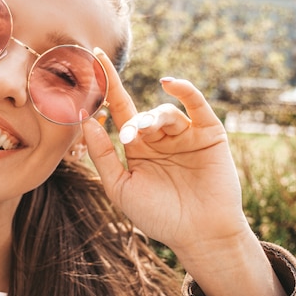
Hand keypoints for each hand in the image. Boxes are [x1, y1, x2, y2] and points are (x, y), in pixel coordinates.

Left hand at [82, 49, 286, 295]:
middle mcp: (160, 138)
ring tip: (146, 137)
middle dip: (132, 122)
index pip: (119, 109)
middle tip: (129, 139)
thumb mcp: (120, 187)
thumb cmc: (158, 216)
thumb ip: (102, 155)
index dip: (106, 86)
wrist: (199, 235)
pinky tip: (169, 84)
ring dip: (153, 120)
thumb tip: (86, 121)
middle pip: (140, 113)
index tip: (93, 60)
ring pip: (164, 113)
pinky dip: (184, 91)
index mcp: (137, 148)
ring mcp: (185, 134)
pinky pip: (196, 105)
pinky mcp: (209, 133)